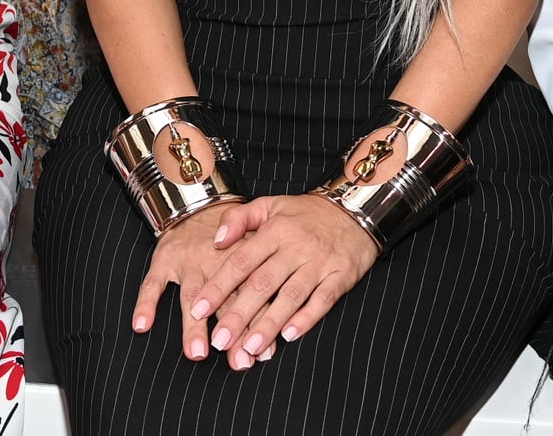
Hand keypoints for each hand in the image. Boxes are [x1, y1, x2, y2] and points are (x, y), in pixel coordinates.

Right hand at [130, 200, 262, 363]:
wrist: (198, 202)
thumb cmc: (232, 235)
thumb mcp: (255, 244)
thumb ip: (266, 278)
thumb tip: (282, 322)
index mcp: (243, 258)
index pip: (253, 295)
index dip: (258, 324)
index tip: (263, 353)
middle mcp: (216, 261)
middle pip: (226, 301)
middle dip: (232, 333)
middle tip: (237, 361)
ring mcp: (188, 261)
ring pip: (191, 295)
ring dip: (194, 326)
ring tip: (197, 353)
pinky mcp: (163, 259)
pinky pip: (152, 283)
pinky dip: (146, 303)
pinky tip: (142, 325)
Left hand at [192, 194, 379, 369]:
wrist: (353, 209)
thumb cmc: (305, 213)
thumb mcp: (269, 205)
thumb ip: (238, 218)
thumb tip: (216, 241)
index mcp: (275, 229)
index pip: (241, 260)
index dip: (219, 286)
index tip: (198, 309)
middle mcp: (296, 246)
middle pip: (262, 283)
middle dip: (239, 314)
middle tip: (219, 341)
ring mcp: (320, 262)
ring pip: (291, 296)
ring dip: (269, 323)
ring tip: (249, 347)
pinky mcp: (341, 275)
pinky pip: (323, 299)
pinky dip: (307, 318)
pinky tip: (289, 336)